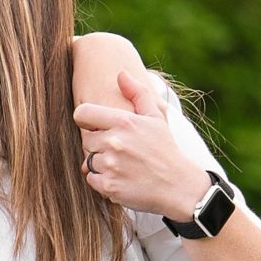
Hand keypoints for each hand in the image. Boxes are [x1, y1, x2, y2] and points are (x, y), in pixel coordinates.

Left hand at [72, 69, 211, 218]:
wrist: (178, 186)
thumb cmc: (165, 149)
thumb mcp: (156, 117)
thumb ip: (137, 93)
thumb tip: (121, 74)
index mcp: (124, 122)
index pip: (82, 114)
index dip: (86, 120)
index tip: (95, 126)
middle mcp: (114, 142)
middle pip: (87, 140)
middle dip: (100, 145)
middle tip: (122, 150)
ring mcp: (111, 165)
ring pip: (89, 161)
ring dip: (102, 164)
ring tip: (124, 165)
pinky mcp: (109, 186)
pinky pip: (92, 180)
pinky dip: (104, 181)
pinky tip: (122, 178)